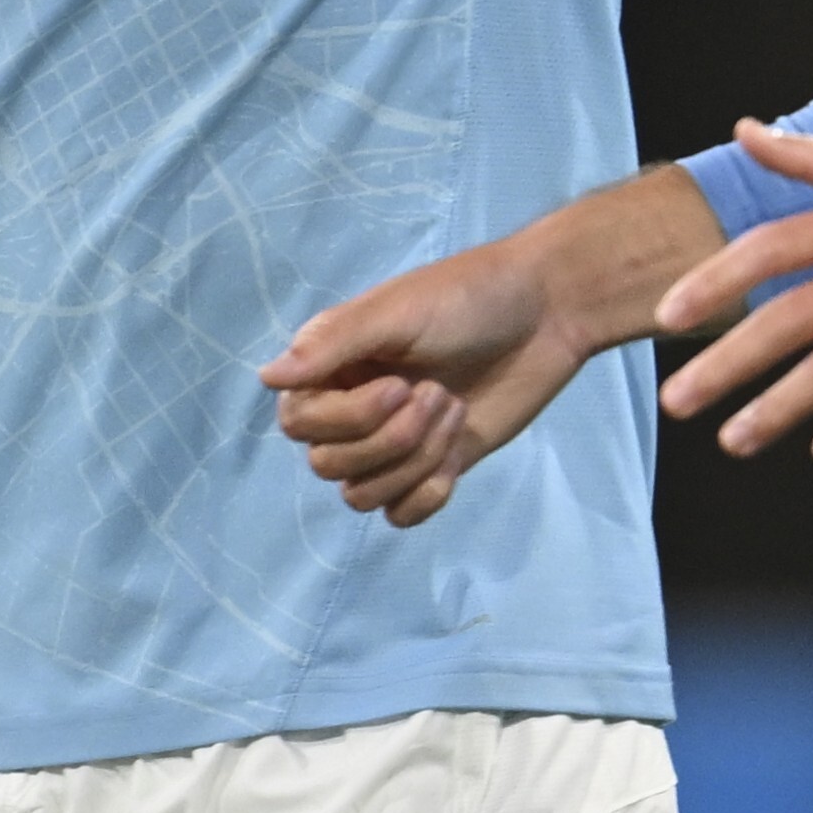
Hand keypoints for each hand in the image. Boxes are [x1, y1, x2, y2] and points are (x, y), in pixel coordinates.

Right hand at [259, 172, 724, 526]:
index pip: (299, 425)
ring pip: (362, 495)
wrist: (547, 313)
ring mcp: (392, 442)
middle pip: (328, 465)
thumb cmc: (467, 298)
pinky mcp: (431, 467)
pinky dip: (423, 498)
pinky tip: (453, 467)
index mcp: (331, 366)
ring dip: (414, 463)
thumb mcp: (395, 312)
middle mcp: (351, 407)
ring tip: (454, 412)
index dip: (348, 419)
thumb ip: (330, 346)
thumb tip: (266, 378)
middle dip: (390, 441)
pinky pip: (398, 514)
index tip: (401, 384)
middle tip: (439, 394)